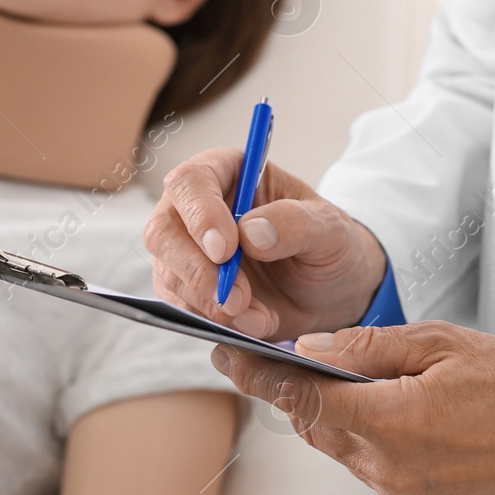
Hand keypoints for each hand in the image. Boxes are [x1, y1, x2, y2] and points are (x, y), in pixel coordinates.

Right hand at [144, 148, 387, 339]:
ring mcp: (185, 249)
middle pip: (162, 231)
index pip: (190, 182)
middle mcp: (196, 207)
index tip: (225, 250)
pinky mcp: (187, 288)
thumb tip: (249, 232)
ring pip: (169, 273)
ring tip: (259, 315)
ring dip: (211, 303)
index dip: (200, 215)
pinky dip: (214, 320)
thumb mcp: (329, 229)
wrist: (331, 291)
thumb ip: (295, 223)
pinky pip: (181, 305)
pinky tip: (253, 322)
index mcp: (227, 172)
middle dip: (197, 270)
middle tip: (238, 298)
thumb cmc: (328, 245)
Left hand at [210, 321, 494, 494]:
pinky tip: (375, 409)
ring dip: (327, 415)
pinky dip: (359, 436)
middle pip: (312, 425)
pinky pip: (365, 466)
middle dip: (291, 391)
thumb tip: (307, 347)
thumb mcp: (439, 343)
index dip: (258, 377)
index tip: (224, 357)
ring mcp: (398, 492)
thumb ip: (366, 347)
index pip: (302, 399)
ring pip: (336, 447)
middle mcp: (387, 467)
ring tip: (327, 377)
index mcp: (391, 422)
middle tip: (267, 357)